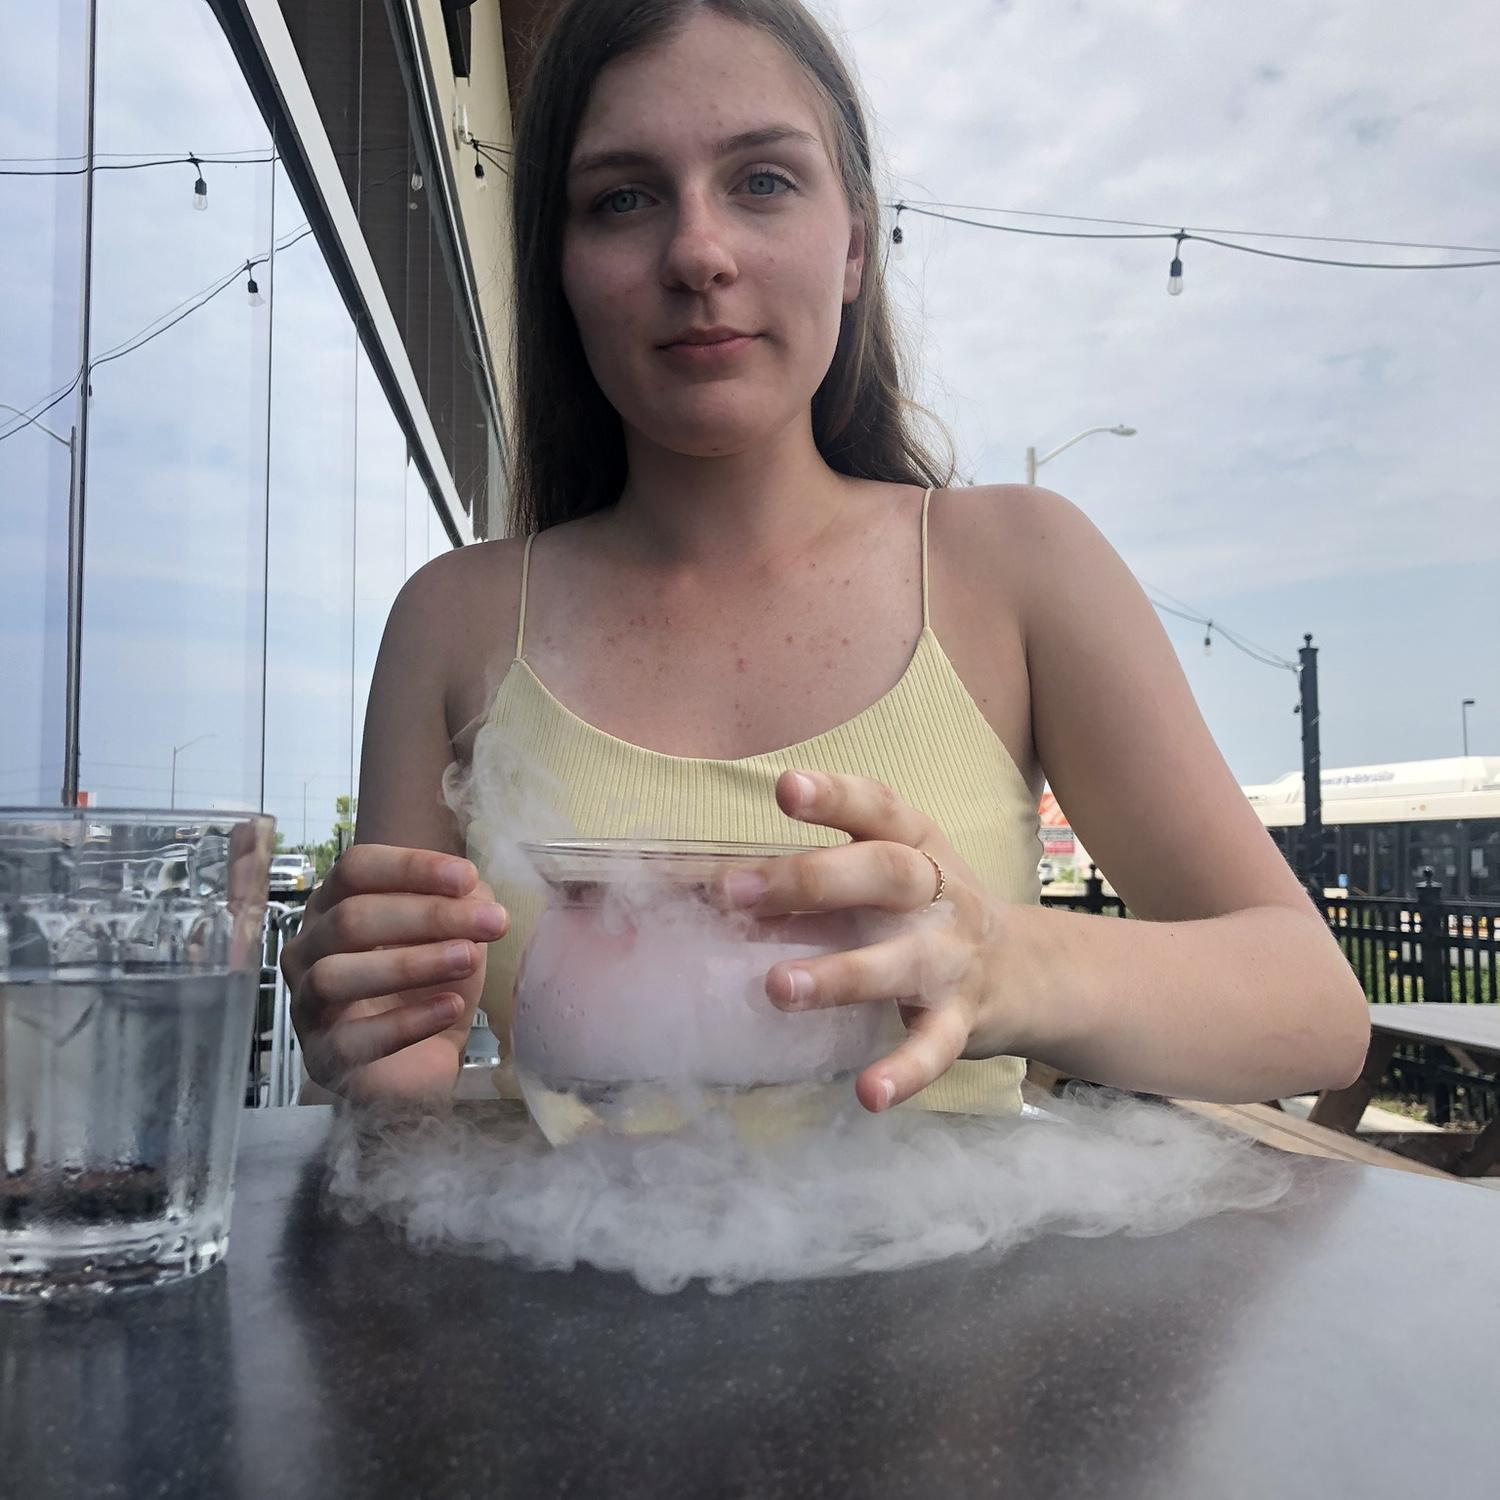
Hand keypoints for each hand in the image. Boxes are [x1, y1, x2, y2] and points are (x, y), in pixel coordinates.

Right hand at [280, 844, 507, 1102]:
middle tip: (492, 922)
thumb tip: (471, 892)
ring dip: (411, 963)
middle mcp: (308, 950)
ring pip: (336, 975)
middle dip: (429, 916)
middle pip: (351, 918)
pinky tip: (452, 1007)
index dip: (410, 867)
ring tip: (468, 958)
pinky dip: (406, 1022)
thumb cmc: (428, 983)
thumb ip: (459, 901)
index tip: (467, 878)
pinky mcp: (322, 1058)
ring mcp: (307, 1005)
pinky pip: (351, 1039)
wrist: (423, 1061)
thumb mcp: (452, 931)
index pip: (355, 869)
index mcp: (332, 906)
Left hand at [716, 770, 1017, 1112]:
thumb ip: (820, 882)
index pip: (877, 808)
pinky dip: (905, 1072)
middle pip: (885, 873)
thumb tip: (720, 896)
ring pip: (902, 962)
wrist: (1028, 972)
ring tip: (778, 988)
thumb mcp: (888, 878)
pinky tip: (868, 1094)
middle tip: (733, 892)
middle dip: (811, 880)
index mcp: (916, 845)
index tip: (786, 788)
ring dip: (841, 975)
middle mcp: (939, 893)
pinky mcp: (963, 1019)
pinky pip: (934, 1046)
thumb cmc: (926, 912)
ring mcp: (954, 957)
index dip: (834, 796)